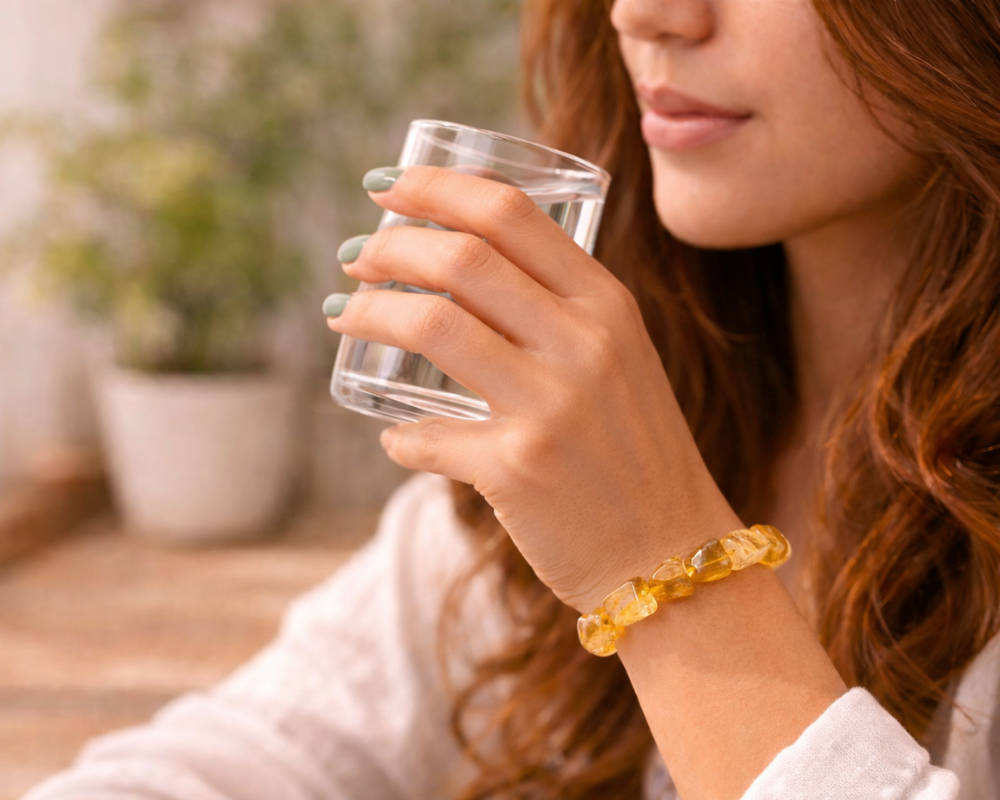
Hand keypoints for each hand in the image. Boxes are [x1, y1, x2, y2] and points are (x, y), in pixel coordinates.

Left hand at [326, 165, 743, 613]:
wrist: (671, 553)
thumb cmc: (635, 451)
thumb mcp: (619, 359)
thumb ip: (557, 315)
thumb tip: (456, 289)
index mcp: (607, 304)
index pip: (510, 214)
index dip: (436, 189)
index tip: (388, 188)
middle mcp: (584, 344)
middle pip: (461, 257)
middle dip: (389, 245)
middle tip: (356, 257)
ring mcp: (552, 406)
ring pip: (431, 323)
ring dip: (367, 311)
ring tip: (343, 314)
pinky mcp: (519, 469)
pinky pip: (427, 435)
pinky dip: (399, 434)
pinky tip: (395, 435)